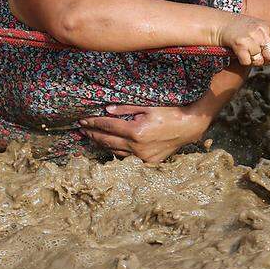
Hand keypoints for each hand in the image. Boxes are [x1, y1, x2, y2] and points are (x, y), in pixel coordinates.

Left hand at [77, 105, 209, 162]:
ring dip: (101, 144)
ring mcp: (142, 157)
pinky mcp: (148, 162)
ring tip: (90, 137)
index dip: (93, 123)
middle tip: (80, 130)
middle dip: (92, 134)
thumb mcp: (148, 106)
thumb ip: (126, 108)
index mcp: (136, 132)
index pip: (108, 126)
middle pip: (107, 141)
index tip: (82, 120)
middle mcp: (137, 147)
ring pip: (115, 152)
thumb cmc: (169, 112)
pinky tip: (109, 146)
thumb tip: (107, 110)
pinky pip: (126, 157)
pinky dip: (115, 151)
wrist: (188, 127)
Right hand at [215, 15, 269, 66]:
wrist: (220, 24)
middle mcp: (260, 31)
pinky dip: (243, 61)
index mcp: (267, 26)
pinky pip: (247, 62)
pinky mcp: (239, 45)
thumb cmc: (241, 29)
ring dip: (254, 61)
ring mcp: (249, 37)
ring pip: (259, 61)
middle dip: (266, 60)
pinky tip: (240, 54)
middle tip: (258, 56)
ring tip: (248, 54)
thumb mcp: (259, 27)